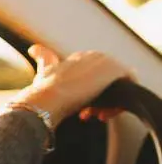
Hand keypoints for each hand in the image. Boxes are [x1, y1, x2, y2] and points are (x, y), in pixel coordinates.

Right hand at [13, 45, 133, 126]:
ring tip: (96, 115)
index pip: (95, 76)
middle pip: (109, 81)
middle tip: (90, 113)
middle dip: (102, 99)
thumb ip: (43, 58)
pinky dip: (120, 102)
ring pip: (119, 85)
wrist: (48, 98)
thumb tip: (33, 49)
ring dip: (109, 103)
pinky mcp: (116, 69)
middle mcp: (94, 55)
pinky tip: (105, 113)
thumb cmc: (43, 89)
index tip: (82, 108)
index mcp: (80, 56)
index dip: (89, 93)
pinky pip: (129, 85)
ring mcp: (106, 61)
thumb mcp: (44, 71)